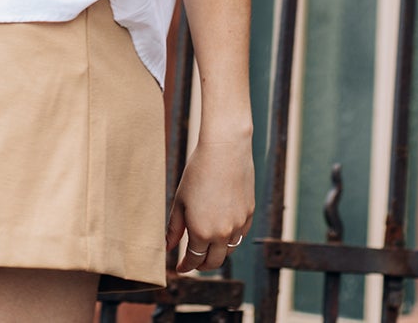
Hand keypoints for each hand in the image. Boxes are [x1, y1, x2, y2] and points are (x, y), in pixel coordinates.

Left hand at [166, 133, 254, 274]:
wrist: (225, 149)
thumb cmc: (198, 172)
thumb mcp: (180, 201)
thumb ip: (174, 228)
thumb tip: (168, 247)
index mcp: (202, 233)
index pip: (194, 260)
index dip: (186, 266)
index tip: (181, 267)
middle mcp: (222, 234)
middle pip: (214, 262)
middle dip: (202, 265)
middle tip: (194, 262)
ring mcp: (238, 225)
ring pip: (229, 251)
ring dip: (218, 254)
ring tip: (208, 248)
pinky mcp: (249, 213)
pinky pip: (240, 235)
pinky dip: (231, 239)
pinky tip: (223, 232)